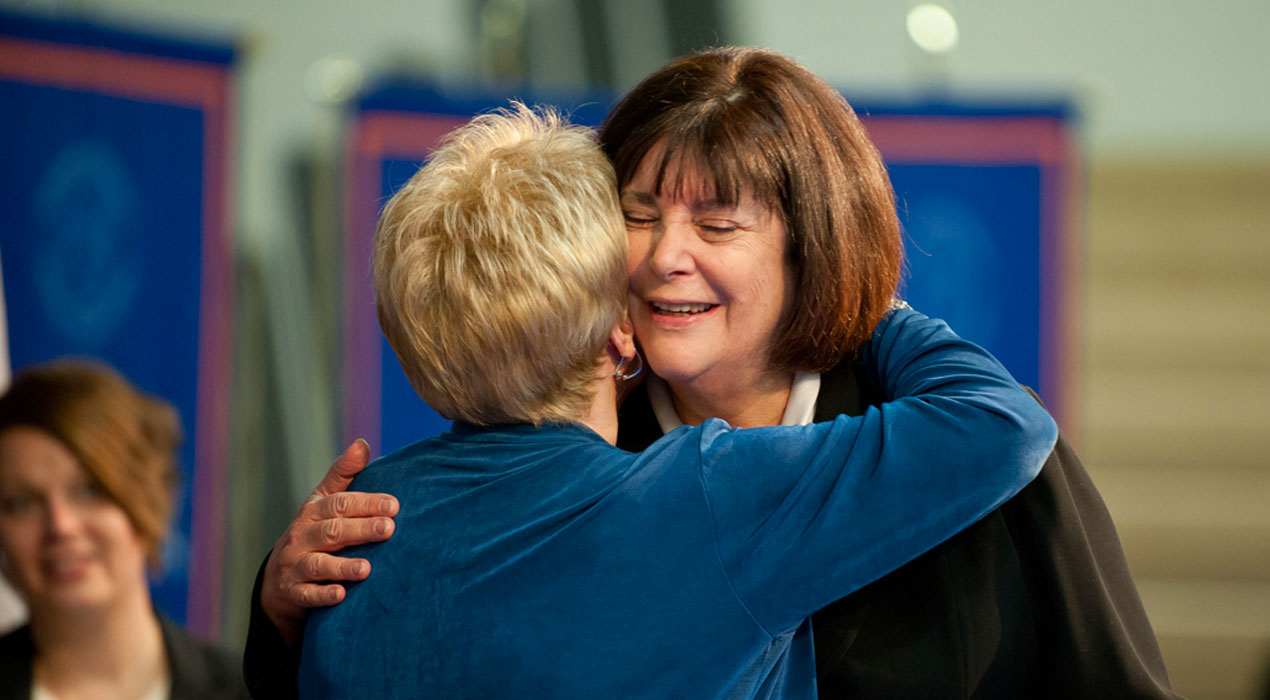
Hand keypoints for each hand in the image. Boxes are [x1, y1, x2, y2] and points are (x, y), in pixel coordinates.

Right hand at [260, 439, 398, 645]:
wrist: (278, 581)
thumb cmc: (312, 533)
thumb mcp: (322, 502)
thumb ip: (343, 475)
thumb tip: (362, 444)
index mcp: (313, 511)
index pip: (340, 504)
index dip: (366, 503)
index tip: (394, 505)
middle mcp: (301, 536)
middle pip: (332, 531)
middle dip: (361, 529)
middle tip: (389, 529)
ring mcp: (295, 565)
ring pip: (318, 565)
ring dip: (343, 566)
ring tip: (368, 568)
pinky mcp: (293, 593)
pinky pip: (307, 595)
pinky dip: (323, 595)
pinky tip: (342, 595)